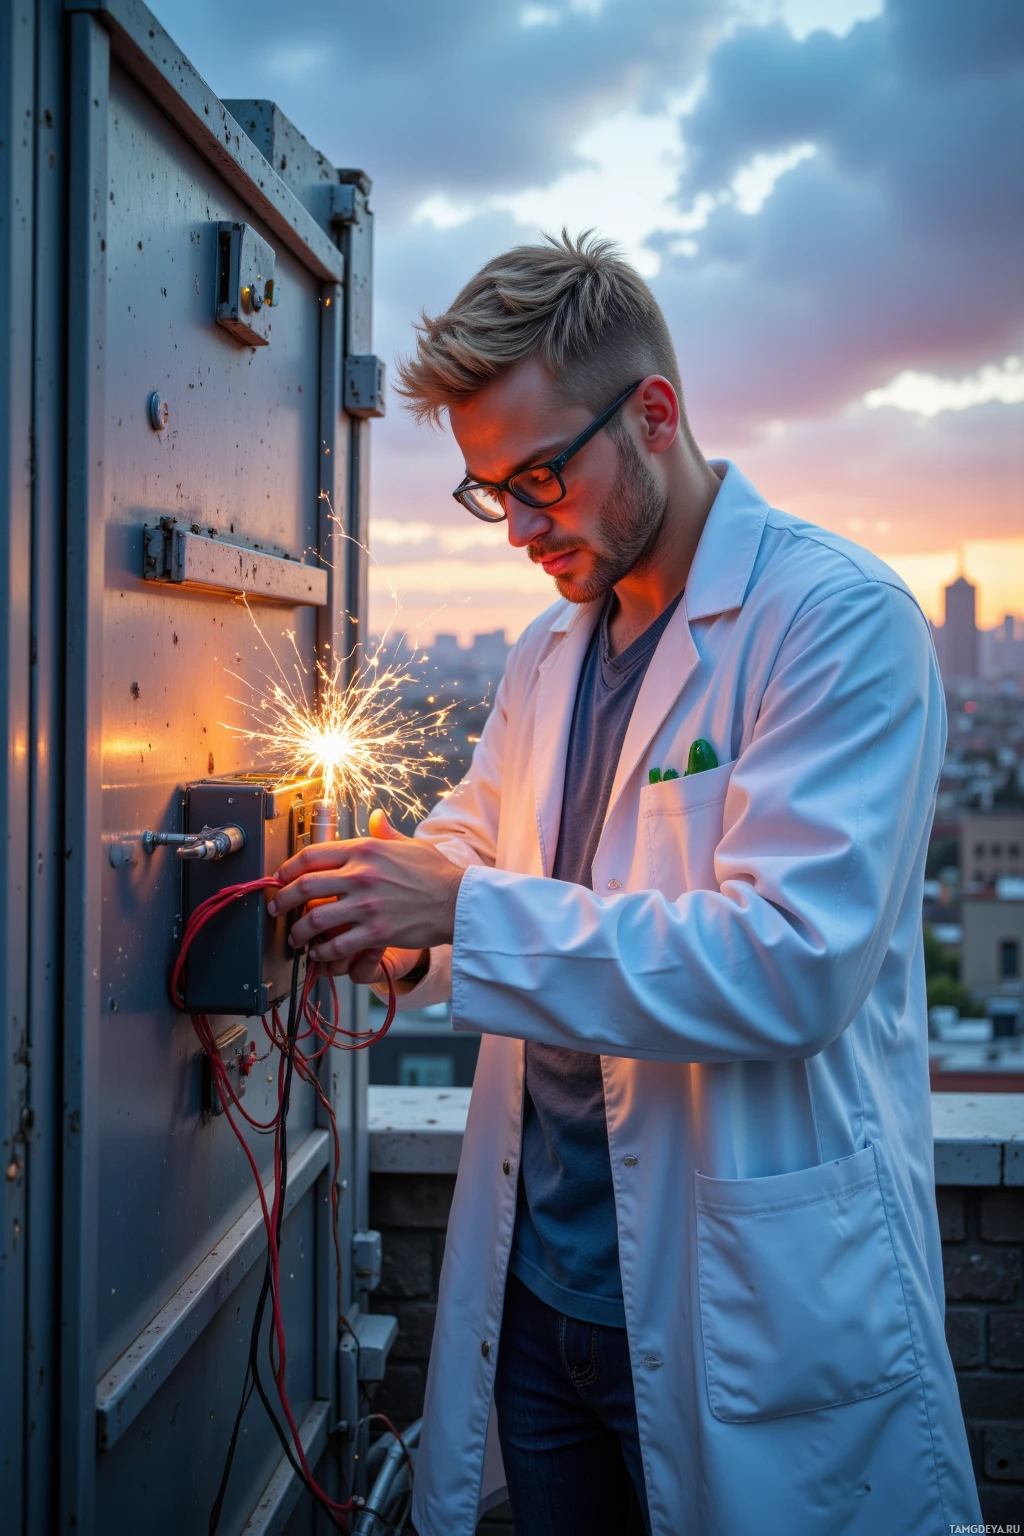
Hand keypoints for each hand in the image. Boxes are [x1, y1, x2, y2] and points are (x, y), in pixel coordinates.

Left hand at [268, 808, 463, 975]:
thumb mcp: (410, 844)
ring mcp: (367, 905)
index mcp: (365, 849)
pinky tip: (319, 953)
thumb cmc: (437, 873)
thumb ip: (386, 832)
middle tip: (275, 908)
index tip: (280, 878)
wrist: (459, 901)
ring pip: (315, 919)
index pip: (312, 854)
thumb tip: (375, 816)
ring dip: (298, 931)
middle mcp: (361, 874)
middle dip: (282, 899)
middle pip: (305, 886)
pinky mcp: (376, 932)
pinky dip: (322, 952)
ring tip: (295, 938)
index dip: (288, 868)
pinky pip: (337, 944)